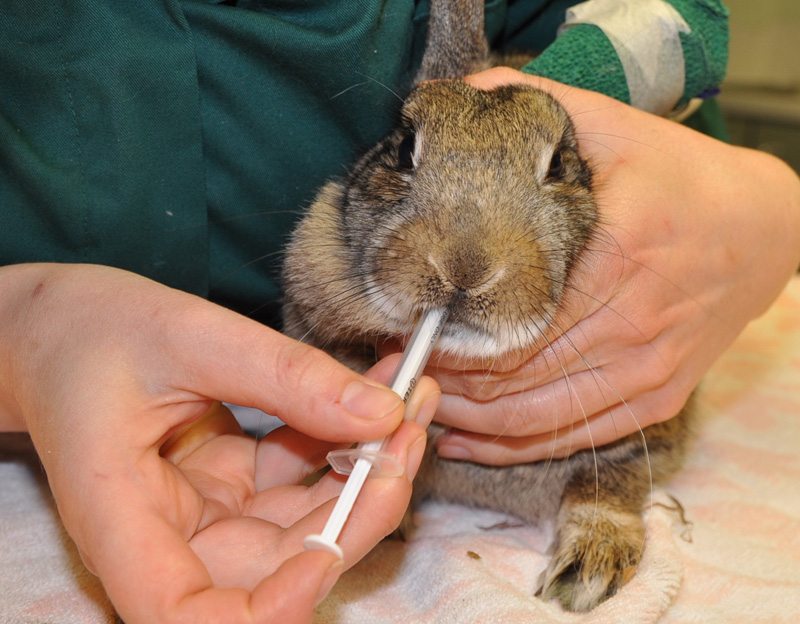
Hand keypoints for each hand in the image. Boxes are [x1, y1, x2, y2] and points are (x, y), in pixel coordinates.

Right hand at [0, 263, 439, 622]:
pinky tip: (380, 391)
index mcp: (121, 518)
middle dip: (360, 509)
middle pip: (278, 570)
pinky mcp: (229, 486)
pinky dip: (344, 440)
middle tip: (408, 427)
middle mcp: (168, 536)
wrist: (57, 327)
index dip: (269, 609)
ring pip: (305, 526)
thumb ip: (283, 377)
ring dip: (368, 469)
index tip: (327, 554)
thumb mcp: (188, 336)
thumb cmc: (89, 330)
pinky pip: (301, 482)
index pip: (187, 615)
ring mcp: (205, 515)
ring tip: (409, 395)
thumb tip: (381, 416)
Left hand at [424, 68, 799, 463]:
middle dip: (441, 377)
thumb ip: (540, 106)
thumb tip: (465, 97)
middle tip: (392, 367)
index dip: (442, 334)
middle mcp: (633, 325)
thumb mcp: (617, 129)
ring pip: (532, 416)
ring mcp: (646, 372)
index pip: (506, 319)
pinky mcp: (654, 398)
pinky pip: (570, 436)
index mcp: (618, 257)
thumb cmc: (687, 181)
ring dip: (466, 417)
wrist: (766, 231)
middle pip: (510, 374)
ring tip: (418, 400)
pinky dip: (512, 445)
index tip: (396, 329)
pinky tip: (467, 438)